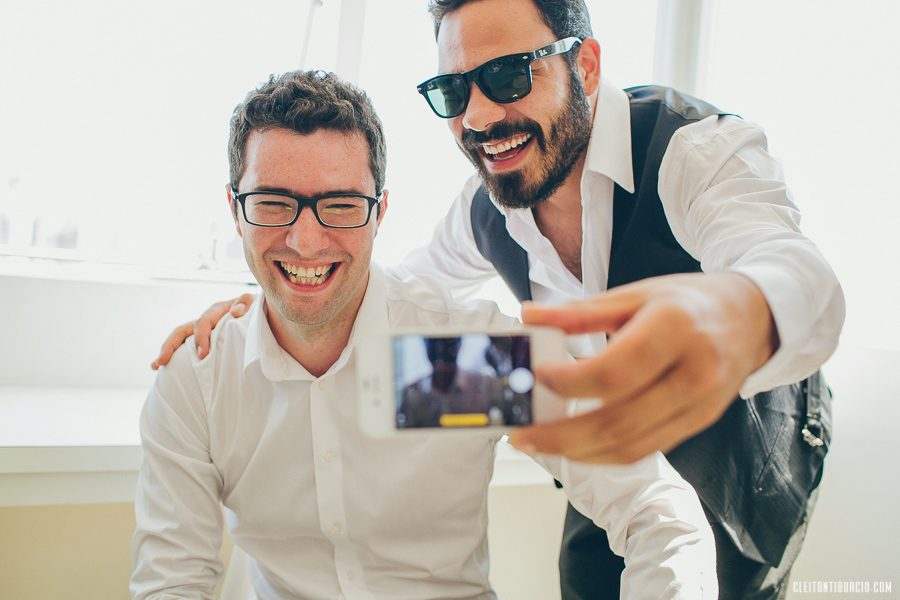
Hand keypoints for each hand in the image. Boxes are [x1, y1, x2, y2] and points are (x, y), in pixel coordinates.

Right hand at [151, 294, 255, 369]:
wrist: (252, 312)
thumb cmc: (251, 308)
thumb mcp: (250, 301)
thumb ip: (245, 303)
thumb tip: (236, 312)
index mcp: (214, 312)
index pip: (202, 324)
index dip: (200, 338)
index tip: (202, 355)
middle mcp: (203, 321)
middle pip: (181, 331)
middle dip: (170, 346)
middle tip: (161, 362)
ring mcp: (200, 332)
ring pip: (179, 340)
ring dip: (166, 352)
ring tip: (156, 366)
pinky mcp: (201, 342)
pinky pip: (186, 349)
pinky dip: (175, 358)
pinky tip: (167, 370)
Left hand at [509, 272, 777, 463]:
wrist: (753, 318)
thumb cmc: (689, 302)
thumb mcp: (636, 294)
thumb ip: (581, 311)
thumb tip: (530, 316)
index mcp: (676, 329)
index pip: (615, 372)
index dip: (570, 382)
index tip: (535, 377)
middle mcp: (694, 374)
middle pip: (619, 421)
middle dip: (562, 434)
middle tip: (522, 433)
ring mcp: (699, 407)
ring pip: (630, 447)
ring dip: (577, 453)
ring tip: (538, 444)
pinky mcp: (697, 425)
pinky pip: (644, 451)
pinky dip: (603, 454)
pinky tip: (573, 447)